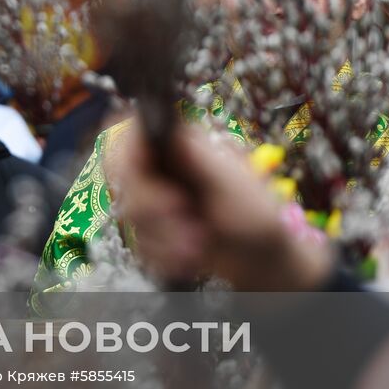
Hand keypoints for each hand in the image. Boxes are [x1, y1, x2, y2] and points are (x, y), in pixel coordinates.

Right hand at [108, 126, 332, 291]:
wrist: (262, 262)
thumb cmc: (256, 217)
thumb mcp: (232, 183)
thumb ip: (197, 156)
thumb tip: (166, 126)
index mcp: (181, 145)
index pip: (133, 136)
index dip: (131, 160)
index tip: (157, 189)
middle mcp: (163, 167)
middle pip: (125, 180)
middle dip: (154, 213)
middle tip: (188, 227)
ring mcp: (155, 199)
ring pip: (130, 216)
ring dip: (163, 240)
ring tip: (198, 249)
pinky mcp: (152, 228)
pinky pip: (137, 242)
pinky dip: (162, 257)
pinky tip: (189, 259)